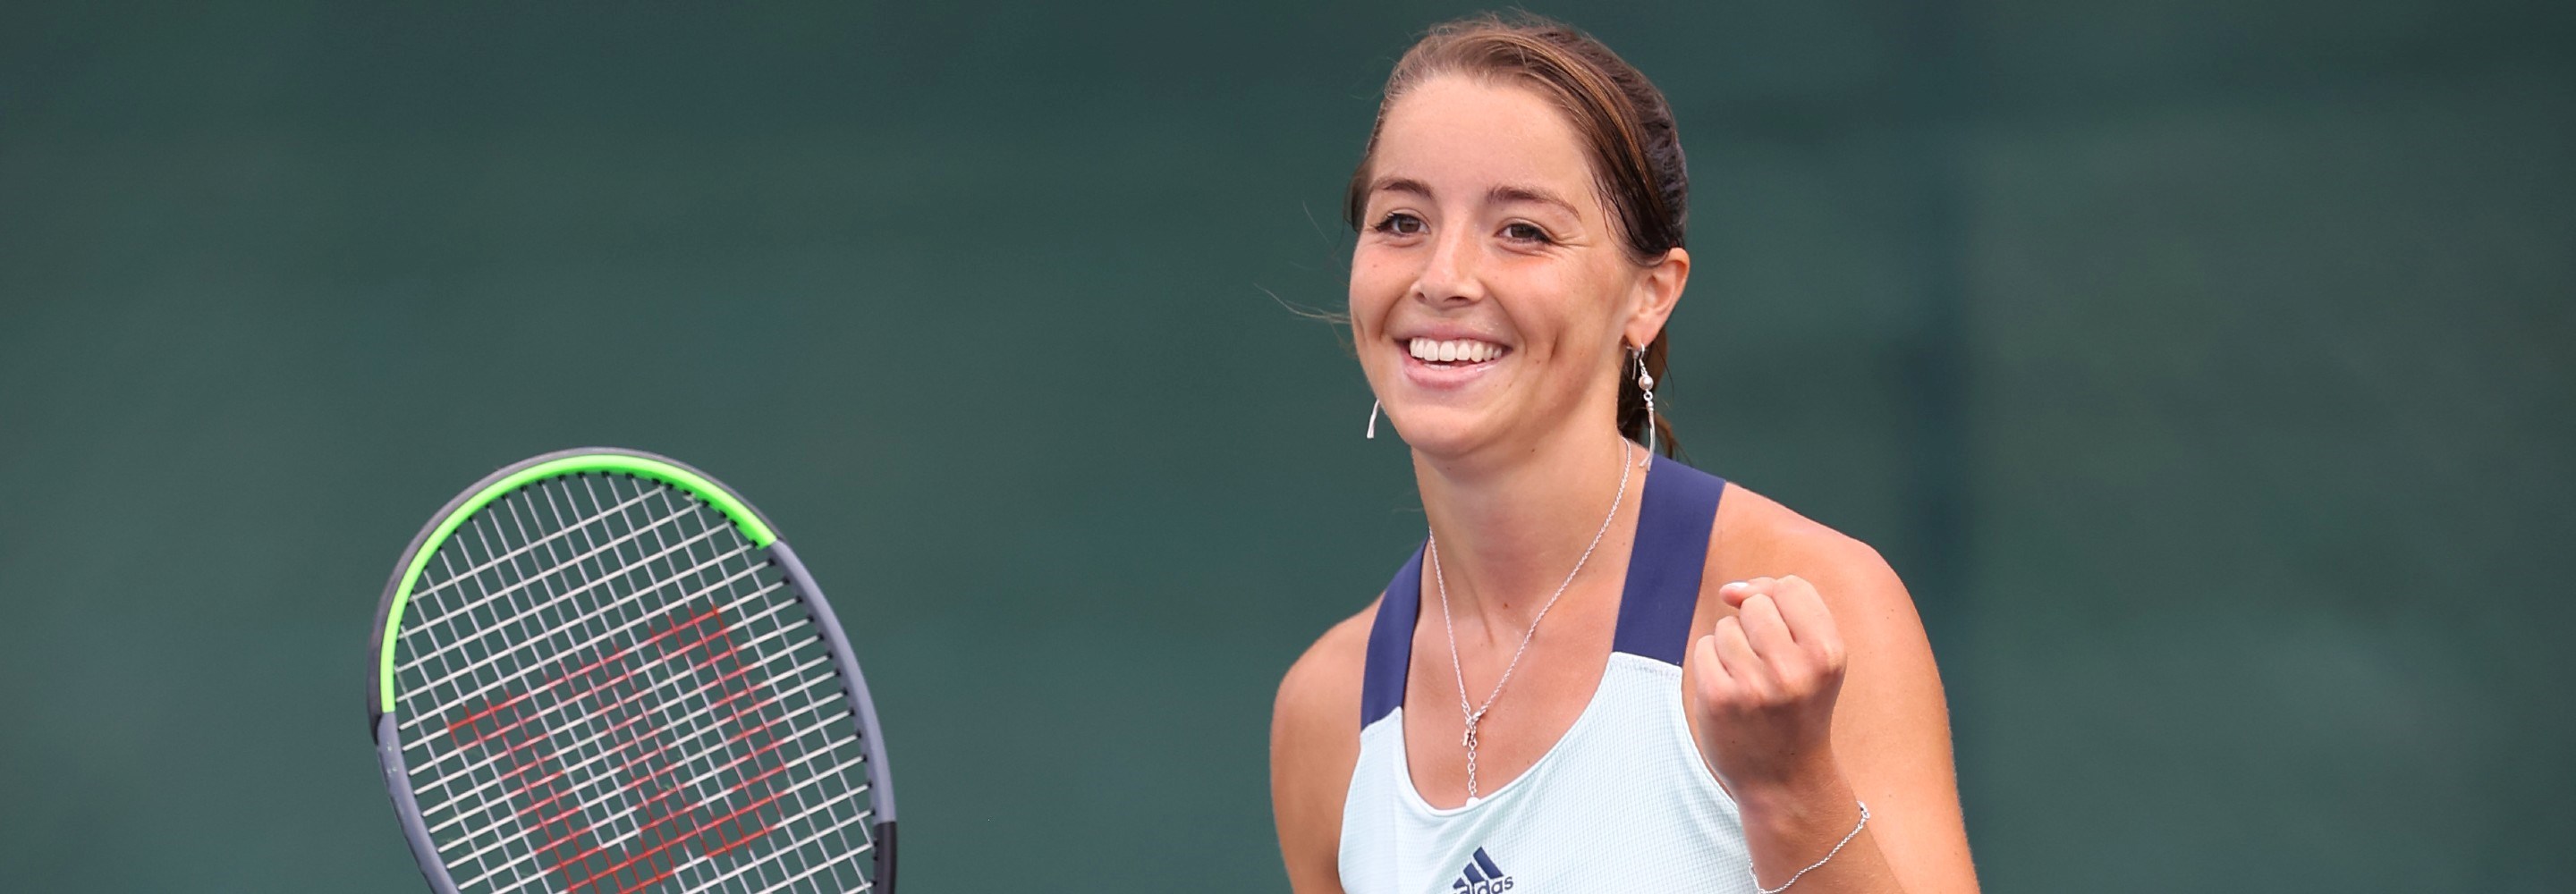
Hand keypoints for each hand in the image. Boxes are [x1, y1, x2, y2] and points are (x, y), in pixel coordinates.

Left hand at [1683, 575, 1848, 799]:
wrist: (1785, 778)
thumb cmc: (1798, 706)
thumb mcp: (1812, 656)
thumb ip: (1781, 607)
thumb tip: (1729, 590)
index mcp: (1828, 654)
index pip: (1792, 587)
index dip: (1780, 603)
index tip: (1786, 637)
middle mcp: (1794, 670)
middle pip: (1755, 603)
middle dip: (1755, 627)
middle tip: (1769, 669)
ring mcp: (1754, 686)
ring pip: (1726, 627)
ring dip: (1732, 648)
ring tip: (1752, 685)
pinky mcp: (1719, 698)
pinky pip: (1704, 649)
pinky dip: (1712, 666)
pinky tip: (1732, 695)